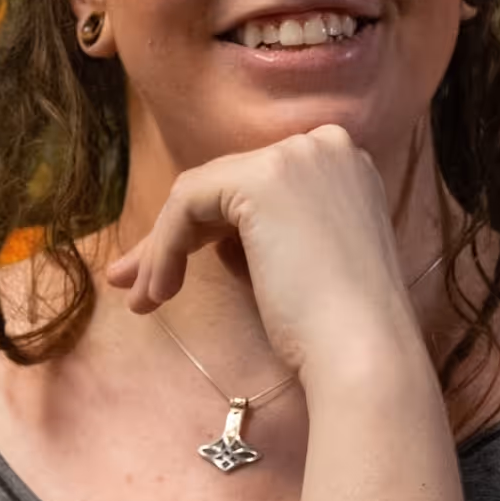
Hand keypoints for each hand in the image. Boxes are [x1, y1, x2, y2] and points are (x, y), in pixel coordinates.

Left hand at [103, 125, 417, 382]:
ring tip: (141, 301)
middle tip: (136, 284)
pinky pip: (188, 203)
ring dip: (163, 249)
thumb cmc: (334, 330)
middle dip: (173, 237)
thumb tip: (203, 239)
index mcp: (342, 167)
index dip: (208, 229)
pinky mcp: (262, 178)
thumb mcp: (297, 266)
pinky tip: (160, 292)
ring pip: (200, 194)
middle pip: (224, 187)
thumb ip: (259, 238)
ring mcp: (296, 156)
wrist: (363, 353)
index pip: (254, 189)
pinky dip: (165, 247)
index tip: (171, 274)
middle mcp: (324, 147)